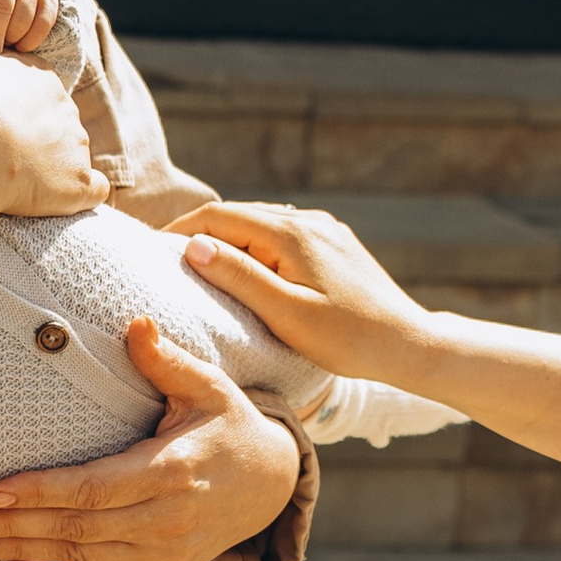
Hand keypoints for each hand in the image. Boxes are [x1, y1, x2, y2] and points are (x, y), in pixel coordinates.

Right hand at [0, 46, 101, 219]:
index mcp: (38, 77)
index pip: (35, 91)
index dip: (13, 108)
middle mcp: (64, 108)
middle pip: (55, 122)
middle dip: (33, 137)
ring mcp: (74, 145)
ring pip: (71, 154)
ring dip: (50, 167)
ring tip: (15, 183)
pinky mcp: (76, 183)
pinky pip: (93, 190)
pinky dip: (81, 194)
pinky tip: (60, 199)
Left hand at [0, 316, 302, 560]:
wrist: (271, 483)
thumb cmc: (228, 424)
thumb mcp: (207, 387)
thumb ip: (165, 360)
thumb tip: (136, 323)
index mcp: (172, 470)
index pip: (94, 487)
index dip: (42, 491)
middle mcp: (166, 519)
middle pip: (77, 527)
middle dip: (15, 528)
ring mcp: (165, 554)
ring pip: (82, 558)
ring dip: (23, 554)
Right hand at [174, 200, 436, 387]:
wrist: (409, 345)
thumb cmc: (348, 339)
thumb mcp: (286, 312)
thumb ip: (239, 276)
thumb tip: (194, 245)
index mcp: (292, 233)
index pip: (219, 216)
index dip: (181, 230)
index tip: (151, 251)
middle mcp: (308, 221)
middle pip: (239, 216)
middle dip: (201, 234)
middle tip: (166, 261)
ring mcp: (324, 230)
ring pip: (261, 224)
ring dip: (229, 240)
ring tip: (200, 268)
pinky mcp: (335, 244)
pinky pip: (283, 236)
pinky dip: (256, 247)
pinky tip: (247, 270)